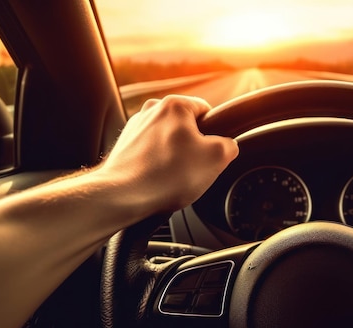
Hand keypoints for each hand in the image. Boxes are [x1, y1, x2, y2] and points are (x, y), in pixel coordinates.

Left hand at [98, 95, 238, 212]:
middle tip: (195, 169)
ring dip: (175, 159)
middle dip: (194, 149)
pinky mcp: (125, 147)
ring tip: (174, 178)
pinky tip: (158, 182)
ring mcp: (135, 128)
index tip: (212, 153)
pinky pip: (151, 155)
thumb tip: (227, 146)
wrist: (122, 196)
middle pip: (188, 129)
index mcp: (175, 105)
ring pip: (169, 143)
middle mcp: (151, 110)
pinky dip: (158, 167)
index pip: (208, 112)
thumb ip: (230, 145)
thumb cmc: (166, 176)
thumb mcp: (216, 158)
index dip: (216, 135)